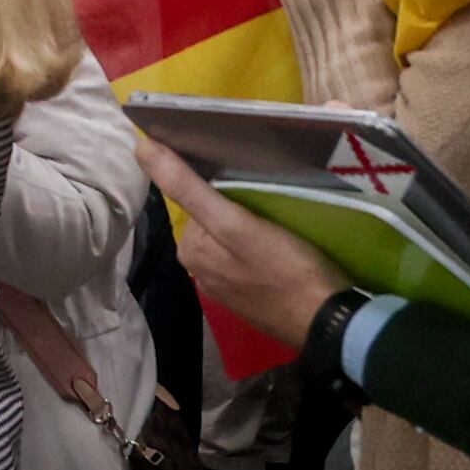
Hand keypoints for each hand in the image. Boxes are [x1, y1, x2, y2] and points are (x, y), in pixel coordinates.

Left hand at [132, 136, 351, 349]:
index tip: (243, 169)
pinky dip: (260, 248)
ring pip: (232, 240)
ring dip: (250, 226)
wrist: (329, 321)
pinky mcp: (252, 297)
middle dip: (235, 205)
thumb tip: (140, 148)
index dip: (217, 183)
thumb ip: (188, 189)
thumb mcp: (234, 223)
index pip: (194, 200)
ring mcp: (227, 287)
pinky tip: (283, 244)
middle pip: (213, 220)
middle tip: (270, 196)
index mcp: (190, 251)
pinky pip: (249, 259)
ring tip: (281, 217)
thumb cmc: (285, 268)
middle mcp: (200, 271)